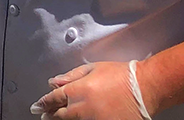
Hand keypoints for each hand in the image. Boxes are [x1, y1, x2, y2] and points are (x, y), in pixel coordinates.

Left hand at [29, 61, 148, 119]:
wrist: (144, 87)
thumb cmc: (122, 75)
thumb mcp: (94, 68)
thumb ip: (71, 76)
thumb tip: (54, 82)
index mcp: (78, 90)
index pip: (54, 98)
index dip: (44, 103)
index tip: (38, 106)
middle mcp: (83, 108)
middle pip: (60, 115)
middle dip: (50, 115)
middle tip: (43, 115)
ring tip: (58, 119)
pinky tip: (81, 119)